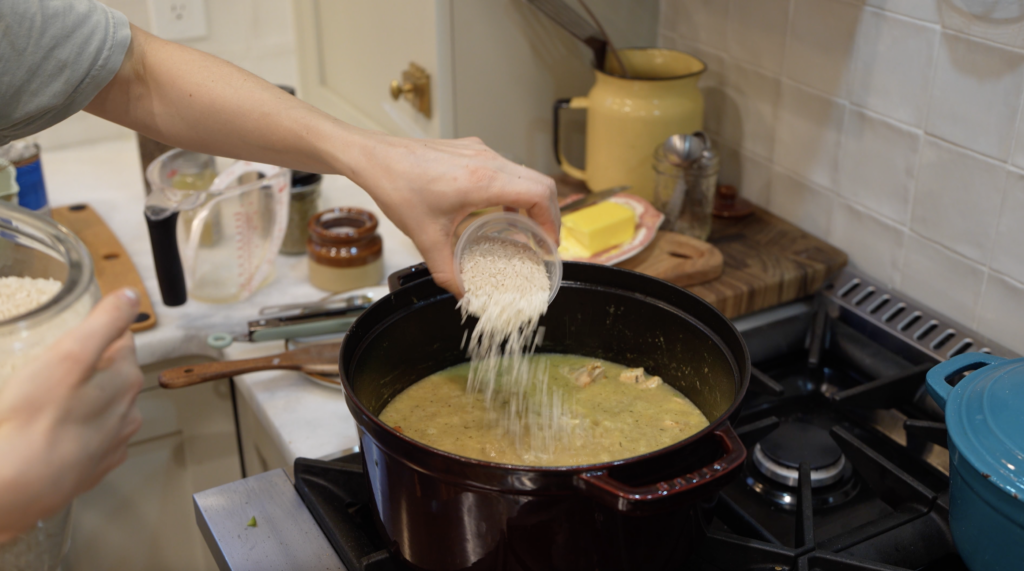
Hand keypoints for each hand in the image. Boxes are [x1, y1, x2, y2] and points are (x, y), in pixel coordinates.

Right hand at [0, 289, 143, 541]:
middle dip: (90, 367)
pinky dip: (75, 431)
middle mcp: (128, 412)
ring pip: (102, 408)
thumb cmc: (34, 418)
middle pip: (113, 375)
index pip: (122, 340)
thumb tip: (131, 296)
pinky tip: (50, 432)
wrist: (12, 488)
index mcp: (126, 380)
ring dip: (83, 400)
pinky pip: (89, 439)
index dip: (97, 333)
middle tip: (51, 369)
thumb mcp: (67, 356)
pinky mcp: (91, 469)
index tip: (72, 337)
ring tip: (47, 402)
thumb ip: (103, 324)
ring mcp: (111, 444)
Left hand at [346, 135, 558, 295]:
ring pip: (524, 174)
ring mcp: (481, 150)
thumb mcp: (425, 238)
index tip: (548, 244)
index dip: (551, 221)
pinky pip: (506, 169)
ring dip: (531, 201)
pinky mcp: (472, 148)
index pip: (538, 194)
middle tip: (543, 241)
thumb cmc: (398, 188)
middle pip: (539, 183)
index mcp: (483, 180)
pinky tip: (499, 209)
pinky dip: (513, 190)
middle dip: (548, 214)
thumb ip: (447, 272)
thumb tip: (464, 295)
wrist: (375, 158)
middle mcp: (488, 160)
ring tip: (525, 228)